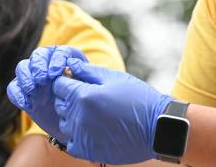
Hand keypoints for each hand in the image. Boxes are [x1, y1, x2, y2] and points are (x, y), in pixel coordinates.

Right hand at [7, 45, 88, 140]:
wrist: (74, 124)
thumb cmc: (83, 103)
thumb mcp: (87, 90)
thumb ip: (82, 76)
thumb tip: (73, 65)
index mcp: (66, 60)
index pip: (59, 51)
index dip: (56, 59)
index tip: (57, 72)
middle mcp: (48, 65)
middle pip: (38, 55)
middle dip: (39, 65)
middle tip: (42, 79)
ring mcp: (34, 78)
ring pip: (22, 67)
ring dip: (26, 77)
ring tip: (32, 89)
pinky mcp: (24, 92)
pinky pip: (14, 87)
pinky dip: (17, 94)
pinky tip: (25, 104)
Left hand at [52, 58, 172, 164]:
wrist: (157, 128)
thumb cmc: (138, 98)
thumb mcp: (114, 78)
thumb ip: (88, 71)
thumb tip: (70, 64)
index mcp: (84, 96)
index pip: (59, 85)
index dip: (66, 81)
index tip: (78, 82)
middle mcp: (78, 117)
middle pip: (59, 104)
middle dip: (69, 98)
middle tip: (89, 98)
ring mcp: (81, 136)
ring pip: (64, 123)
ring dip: (73, 117)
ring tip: (94, 114)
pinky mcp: (87, 151)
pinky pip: (70, 142)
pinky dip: (77, 136)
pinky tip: (94, 130)